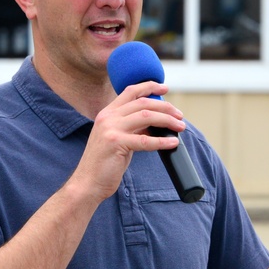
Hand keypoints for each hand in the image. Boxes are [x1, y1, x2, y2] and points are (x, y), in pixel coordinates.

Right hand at [69, 81, 183, 201]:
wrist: (88, 182)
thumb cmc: (105, 163)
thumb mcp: (117, 139)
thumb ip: (132, 128)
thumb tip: (155, 122)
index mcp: (107, 113)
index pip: (130, 91)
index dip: (149, 86)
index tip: (164, 88)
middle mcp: (107, 117)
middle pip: (142, 103)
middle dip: (165, 107)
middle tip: (179, 115)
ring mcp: (110, 129)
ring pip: (146, 117)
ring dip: (167, 120)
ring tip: (180, 126)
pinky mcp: (116, 143)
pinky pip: (145, 140)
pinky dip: (162, 141)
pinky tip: (172, 142)